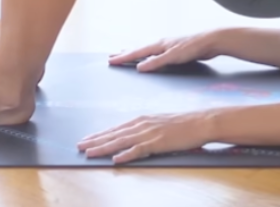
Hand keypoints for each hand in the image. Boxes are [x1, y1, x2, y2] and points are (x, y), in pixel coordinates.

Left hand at [77, 111, 215, 163]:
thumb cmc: (183, 124)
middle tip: (79, 146)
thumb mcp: (160, 123)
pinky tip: (116, 160)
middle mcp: (142, 124)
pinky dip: (127, 155)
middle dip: (95, 141)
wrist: (200, 122)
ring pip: (121, 142)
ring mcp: (149, 133)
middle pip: (114, 134)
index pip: (115, 129)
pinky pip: (139, 150)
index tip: (86, 139)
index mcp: (142, 120)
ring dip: (104, 148)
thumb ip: (145, 129)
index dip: (99, 135)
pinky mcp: (158, 142)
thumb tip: (133, 137)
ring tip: (90, 153)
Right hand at [108, 31, 224, 71]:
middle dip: (125, 53)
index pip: (136, 52)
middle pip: (138, 48)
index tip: (110, 61)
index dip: (123, 57)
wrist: (211, 41)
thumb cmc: (193, 48)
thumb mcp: (173, 57)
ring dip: (134, 52)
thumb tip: (139, 67)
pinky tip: (148, 56)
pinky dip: (145, 54)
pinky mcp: (174, 49)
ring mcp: (167, 45)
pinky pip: (154, 52)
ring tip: (124, 52)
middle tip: (111, 57)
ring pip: (145, 49)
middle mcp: (160, 43)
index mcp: (158, 44)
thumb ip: (156, 62)